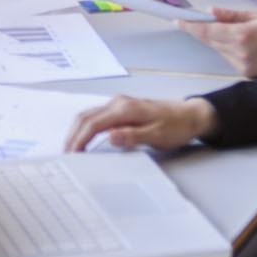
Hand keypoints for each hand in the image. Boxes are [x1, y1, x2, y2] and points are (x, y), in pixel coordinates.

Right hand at [66, 95, 216, 152]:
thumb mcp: (157, 135)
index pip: (93, 123)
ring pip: (90, 114)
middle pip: (86, 116)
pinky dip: (86, 126)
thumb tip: (109, 137)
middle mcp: (118, 103)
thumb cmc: (176, 126)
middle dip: (73, 134)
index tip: (72, 153)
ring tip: (72, 147)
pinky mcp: (122, 108)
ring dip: (78, 130)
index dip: (80, 138)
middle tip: (65, 153)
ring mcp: (119, 104)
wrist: (190, 115)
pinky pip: (97, 116)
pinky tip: (85, 137)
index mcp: (125, 109)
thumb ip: (132, 136)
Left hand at [179, 7, 256, 77]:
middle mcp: (241, 54)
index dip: (190, 26)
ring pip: (219, 50)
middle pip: (211, 41)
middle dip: (202, 30)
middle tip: (192, 19)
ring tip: (232, 29)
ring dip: (218, 39)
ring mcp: (244, 66)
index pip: (207, 31)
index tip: (177, 20)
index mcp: (243, 36)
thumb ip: (232, 15)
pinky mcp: (248, 73)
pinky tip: (242, 42)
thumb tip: (211, 12)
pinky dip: (229, 48)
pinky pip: (230, 58)